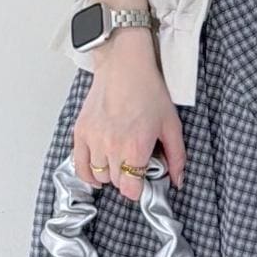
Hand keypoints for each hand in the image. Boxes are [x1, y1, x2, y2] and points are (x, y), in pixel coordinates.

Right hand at [74, 32, 186, 200]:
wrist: (124, 66)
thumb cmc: (148, 91)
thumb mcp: (171, 124)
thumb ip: (177, 156)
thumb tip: (177, 180)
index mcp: (135, 147)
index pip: (131, 189)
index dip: (139, 189)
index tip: (142, 181)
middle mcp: (111, 147)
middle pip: (116, 183)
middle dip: (127, 179)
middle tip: (134, 165)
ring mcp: (93, 140)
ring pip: (99, 176)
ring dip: (109, 174)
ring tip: (118, 162)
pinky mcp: (80, 132)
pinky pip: (79, 166)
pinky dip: (88, 173)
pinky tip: (97, 171)